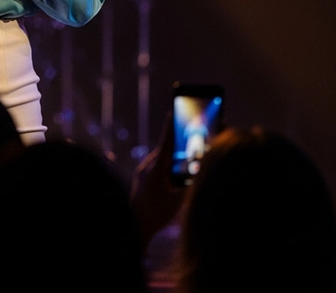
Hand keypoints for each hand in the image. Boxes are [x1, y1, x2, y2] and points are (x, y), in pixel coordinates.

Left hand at [130, 114, 185, 248]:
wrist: (134, 224)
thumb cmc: (157, 213)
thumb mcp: (179, 200)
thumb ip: (190, 185)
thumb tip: (201, 173)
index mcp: (157, 168)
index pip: (166, 142)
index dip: (170, 126)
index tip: (173, 111)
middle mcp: (148, 165)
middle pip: (165, 149)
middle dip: (176, 142)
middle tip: (187, 132)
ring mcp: (143, 171)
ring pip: (160, 158)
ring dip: (172, 156)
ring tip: (183, 153)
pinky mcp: (141, 177)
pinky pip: (155, 166)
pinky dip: (166, 165)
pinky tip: (173, 171)